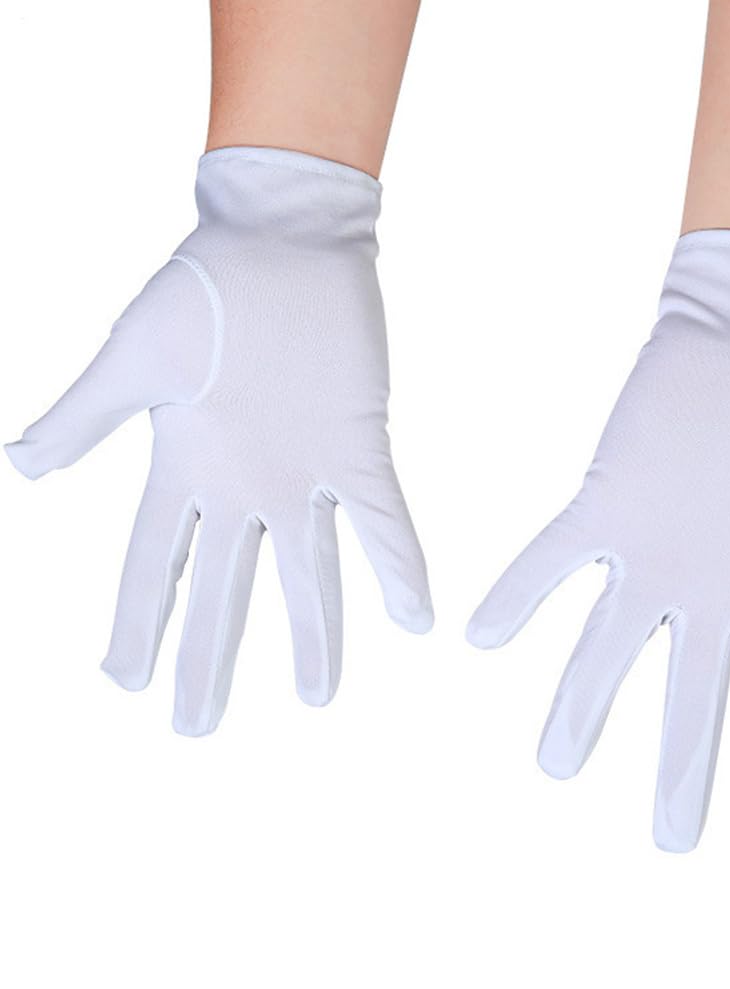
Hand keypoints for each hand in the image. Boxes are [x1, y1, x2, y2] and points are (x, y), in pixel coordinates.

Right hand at [7, 147, 432, 735]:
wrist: (281, 240)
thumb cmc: (202, 291)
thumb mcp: (132, 358)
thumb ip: (84, 417)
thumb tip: (21, 467)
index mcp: (185, 468)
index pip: (152, 563)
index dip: (138, 623)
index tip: (124, 681)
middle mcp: (244, 486)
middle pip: (222, 588)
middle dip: (208, 657)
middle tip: (194, 730)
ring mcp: (303, 474)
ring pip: (309, 570)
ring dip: (314, 633)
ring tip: (317, 696)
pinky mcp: (356, 449)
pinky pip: (382, 520)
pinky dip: (398, 568)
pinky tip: (414, 620)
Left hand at [467, 230, 729, 850]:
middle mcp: (702, 589)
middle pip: (690, 696)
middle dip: (678, 766)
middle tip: (668, 843)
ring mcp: (648, 552)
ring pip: (608, 645)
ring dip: (581, 703)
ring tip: (555, 765)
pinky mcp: (604, 505)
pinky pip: (553, 559)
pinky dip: (519, 596)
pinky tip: (481, 637)